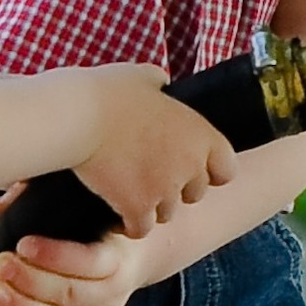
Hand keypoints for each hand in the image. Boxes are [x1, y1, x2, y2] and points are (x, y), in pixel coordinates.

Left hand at [0, 192, 154, 305]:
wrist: (132, 256)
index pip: (90, 262)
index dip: (56, 256)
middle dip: (31, 282)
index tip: (22, 243)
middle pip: (71, 295)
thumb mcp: (82, 205)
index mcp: (116, 257)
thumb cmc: (99, 223)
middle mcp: (110, 292)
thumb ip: (38, 196)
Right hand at [73, 67, 234, 237]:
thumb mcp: (143, 77)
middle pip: (194, 194)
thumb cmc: (108, 93)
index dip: (210, 172)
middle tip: (151, 176)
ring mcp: (165, 189)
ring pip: (167, 213)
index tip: (191, 168)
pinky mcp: (137, 207)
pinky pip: (141, 228)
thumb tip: (160, 82)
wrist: (79, 116)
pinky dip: (130, 224)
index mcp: (200, 133)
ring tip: (130, 192)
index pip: (226, 169)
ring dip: (152, 207)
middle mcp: (189, 164)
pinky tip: (118, 216)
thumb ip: (159, 84)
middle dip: (176, 189)